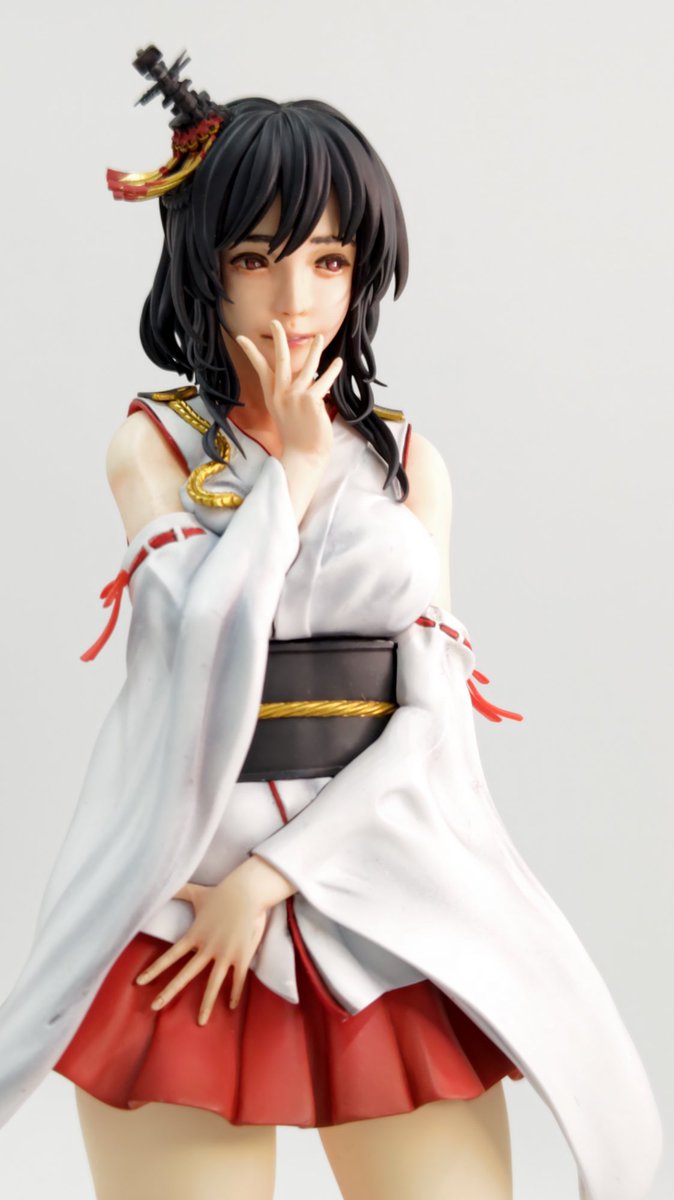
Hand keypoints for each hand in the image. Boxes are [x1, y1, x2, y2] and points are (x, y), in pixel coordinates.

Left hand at [135, 867, 270, 1024]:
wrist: (248, 892)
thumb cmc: (222, 893)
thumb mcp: (197, 892)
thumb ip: (179, 890)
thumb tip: (161, 882)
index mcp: (194, 936)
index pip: (169, 956)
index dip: (154, 970)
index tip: (139, 982)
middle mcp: (207, 948)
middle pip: (184, 975)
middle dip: (168, 992)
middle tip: (153, 1007)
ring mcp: (225, 954)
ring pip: (212, 984)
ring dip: (205, 1004)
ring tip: (200, 1022)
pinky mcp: (242, 955)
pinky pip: (237, 979)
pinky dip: (234, 993)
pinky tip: (230, 1006)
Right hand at [236, 321, 342, 463]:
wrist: (304, 456)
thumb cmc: (298, 437)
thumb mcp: (286, 413)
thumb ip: (290, 394)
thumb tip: (304, 375)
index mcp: (273, 397)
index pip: (261, 369)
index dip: (252, 352)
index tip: (242, 337)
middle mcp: (281, 394)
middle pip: (280, 360)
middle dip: (278, 339)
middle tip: (276, 323)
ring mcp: (295, 396)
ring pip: (306, 366)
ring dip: (314, 350)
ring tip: (319, 337)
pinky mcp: (311, 400)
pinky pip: (323, 380)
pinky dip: (332, 371)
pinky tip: (338, 362)